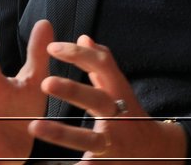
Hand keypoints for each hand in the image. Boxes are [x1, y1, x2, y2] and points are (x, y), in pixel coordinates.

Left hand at [29, 35, 188, 161]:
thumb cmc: (130, 114)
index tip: (53, 48)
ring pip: (88, 139)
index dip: (79, 55)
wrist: (156, 150)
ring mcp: (113, 142)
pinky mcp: (106, 164)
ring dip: (61, 134)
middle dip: (72, 90)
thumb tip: (83, 38)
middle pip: (97, 100)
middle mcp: (118, 115)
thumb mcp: (119, 88)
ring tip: (34, 126)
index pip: (102, 66)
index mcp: (118, 92)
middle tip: (45, 82)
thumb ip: (100, 65)